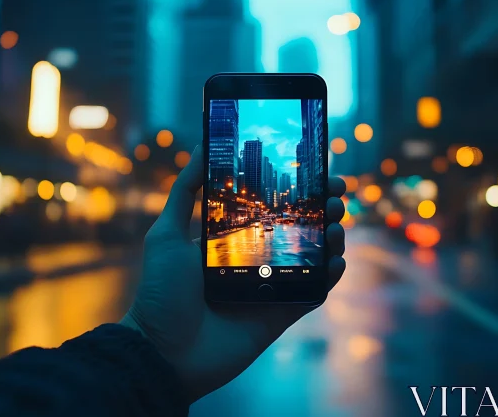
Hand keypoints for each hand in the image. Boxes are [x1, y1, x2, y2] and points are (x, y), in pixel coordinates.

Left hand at [120, 145, 345, 401]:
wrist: (162, 351)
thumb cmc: (160, 292)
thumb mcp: (166, 234)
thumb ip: (185, 192)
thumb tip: (201, 147)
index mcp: (232, 239)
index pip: (272, 207)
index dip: (296, 190)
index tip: (316, 172)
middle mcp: (256, 260)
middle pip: (300, 229)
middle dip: (322, 210)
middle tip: (334, 197)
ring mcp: (270, 288)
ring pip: (313, 259)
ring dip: (331, 240)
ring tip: (337, 226)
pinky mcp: (280, 315)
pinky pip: (312, 294)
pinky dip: (329, 279)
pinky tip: (337, 262)